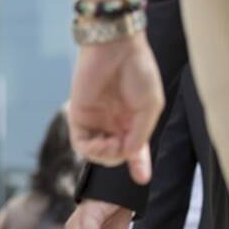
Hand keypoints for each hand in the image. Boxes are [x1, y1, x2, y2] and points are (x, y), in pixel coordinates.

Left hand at [68, 32, 163, 184]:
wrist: (116, 48)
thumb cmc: (138, 71)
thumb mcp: (150, 105)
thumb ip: (141, 133)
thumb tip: (133, 158)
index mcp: (134, 120)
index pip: (134, 150)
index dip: (139, 166)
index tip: (142, 180)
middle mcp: (114, 124)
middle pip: (114, 156)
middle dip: (120, 158)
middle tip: (125, 149)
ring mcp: (96, 122)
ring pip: (97, 155)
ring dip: (105, 156)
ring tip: (113, 145)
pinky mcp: (79, 118)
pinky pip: (81, 144)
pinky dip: (91, 150)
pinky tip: (100, 144)